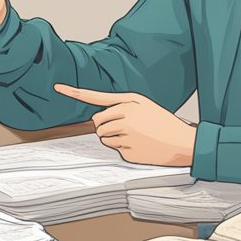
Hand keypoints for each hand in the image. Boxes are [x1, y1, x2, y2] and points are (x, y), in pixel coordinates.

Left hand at [53, 84, 194, 166]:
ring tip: (135, 136)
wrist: (183, 142)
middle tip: (125, 126)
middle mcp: (124, 118)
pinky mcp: (127, 152)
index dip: (74, 92)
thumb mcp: (144, 104)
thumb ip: (120, 105)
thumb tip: (98, 116)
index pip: (95, 97)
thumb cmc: (163, 122)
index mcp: (128, 103)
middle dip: (106, 125)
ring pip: (104, 137)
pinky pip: (115, 150)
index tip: (57, 88)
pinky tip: (139, 146)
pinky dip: (123, 149)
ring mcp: (125, 136)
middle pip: (97, 122)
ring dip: (113, 138)